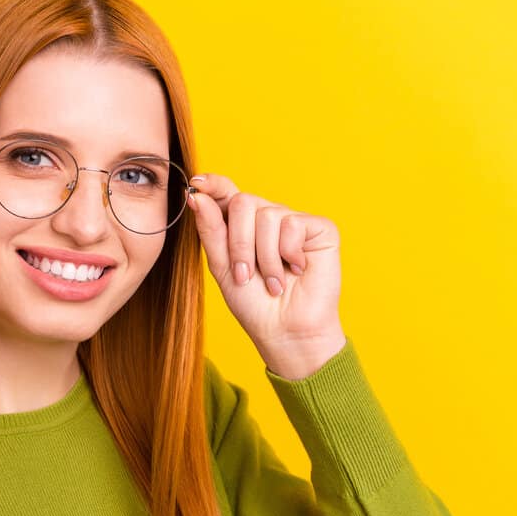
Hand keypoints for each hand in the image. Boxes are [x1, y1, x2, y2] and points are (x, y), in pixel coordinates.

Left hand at [186, 173, 346, 379]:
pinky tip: (296, 270)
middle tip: (245, 275)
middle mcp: (268, 217)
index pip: (227, 192)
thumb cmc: (253, 303)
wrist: (285, 331)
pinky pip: (292, 224)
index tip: (197, 185)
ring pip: (267, 215)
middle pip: (243, 202)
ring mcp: (294, 221)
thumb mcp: (222, 267)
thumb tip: (197, 196)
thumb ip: (210, 231)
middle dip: (239, 243)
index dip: (214, 184)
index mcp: (242, 225)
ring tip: (273, 281)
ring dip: (265, 257)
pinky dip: (288, 253)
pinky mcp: (320, 228)